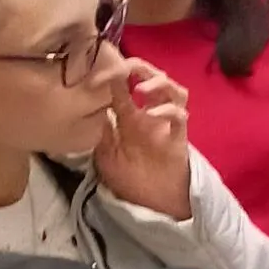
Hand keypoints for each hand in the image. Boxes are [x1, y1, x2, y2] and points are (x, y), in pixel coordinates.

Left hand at [94, 60, 192, 219]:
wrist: (149, 202)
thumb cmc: (127, 176)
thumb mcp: (103, 150)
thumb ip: (99, 128)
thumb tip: (88, 104)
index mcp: (129, 114)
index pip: (123, 83)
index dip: (112, 72)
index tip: (95, 74)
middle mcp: (150, 113)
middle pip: (153, 77)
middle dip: (140, 67)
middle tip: (123, 69)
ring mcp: (167, 123)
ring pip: (174, 90)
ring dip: (159, 83)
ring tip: (141, 88)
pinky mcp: (179, 137)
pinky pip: (180, 116)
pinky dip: (168, 110)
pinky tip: (152, 114)